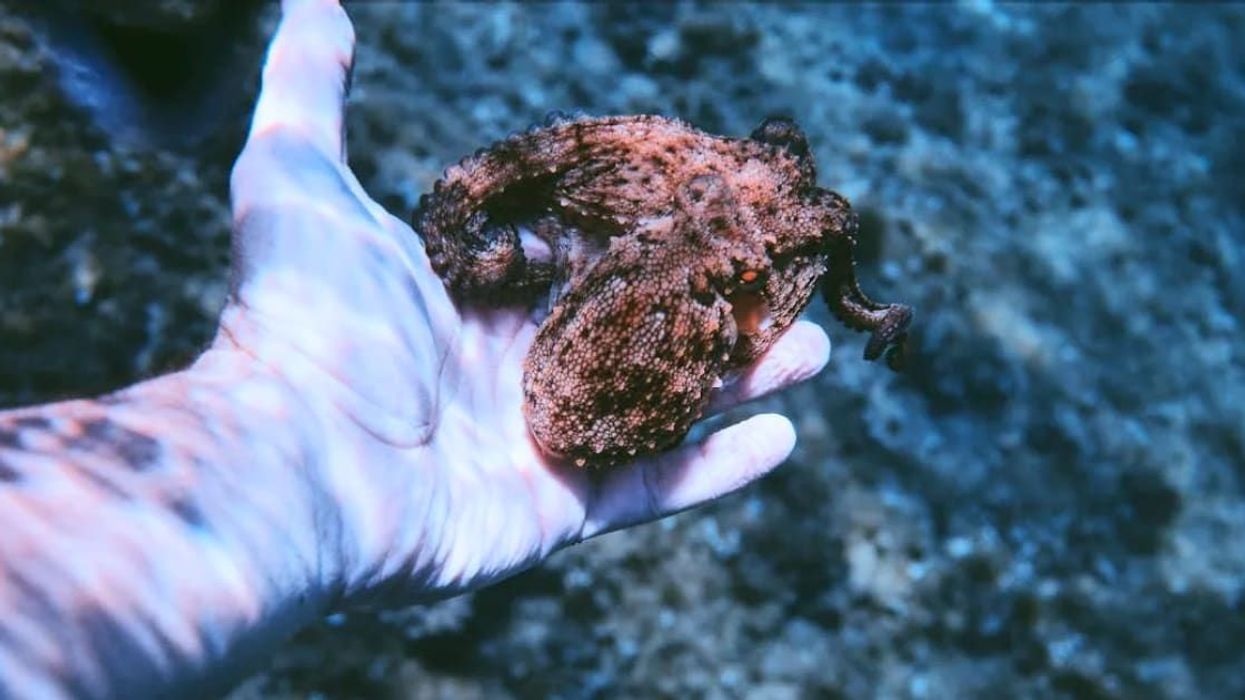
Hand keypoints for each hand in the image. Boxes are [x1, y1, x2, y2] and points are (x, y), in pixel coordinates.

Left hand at [220, 0, 830, 603]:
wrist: (291, 458)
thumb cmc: (302, 316)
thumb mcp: (299, 177)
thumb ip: (313, 87)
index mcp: (475, 296)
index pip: (586, 254)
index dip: (652, 229)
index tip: (721, 202)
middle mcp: (511, 368)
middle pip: (641, 329)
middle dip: (719, 303)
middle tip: (788, 272)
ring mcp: (539, 443)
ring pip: (664, 404)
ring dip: (741, 377)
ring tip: (814, 348)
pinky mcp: (557, 511)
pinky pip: (655, 487)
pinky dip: (719, 470)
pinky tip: (785, 435)